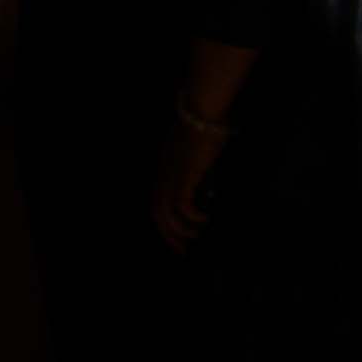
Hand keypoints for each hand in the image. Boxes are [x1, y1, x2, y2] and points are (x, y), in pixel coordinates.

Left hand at [152, 111, 230, 253]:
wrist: (201, 110)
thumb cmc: (201, 127)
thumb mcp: (193, 152)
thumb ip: (194, 169)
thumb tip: (206, 189)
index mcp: (162, 169)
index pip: (155, 202)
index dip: (163, 223)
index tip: (176, 238)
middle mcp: (162, 174)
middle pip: (156, 212)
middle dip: (168, 235)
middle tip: (182, 251)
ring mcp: (171, 175)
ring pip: (166, 212)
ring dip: (180, 229)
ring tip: (196, 236)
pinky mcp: (184, 174)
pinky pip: (182, 205)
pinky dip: (192, 217)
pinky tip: (205, 218)